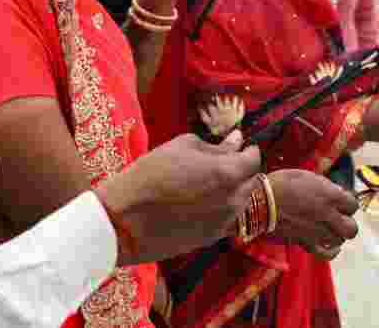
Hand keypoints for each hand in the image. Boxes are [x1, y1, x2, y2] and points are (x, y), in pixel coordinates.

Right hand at [96, 130, 260, 264]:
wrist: (125, 220)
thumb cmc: (149, 175)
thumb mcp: (181, 147)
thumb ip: (215, 145)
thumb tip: (236, 139)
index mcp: (227, 173)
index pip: (253, 159)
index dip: (248, 151)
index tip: (240, 147)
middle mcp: (232, 199)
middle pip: (252, 182)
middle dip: (242, 171)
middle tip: (224, 164)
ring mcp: (223, 222)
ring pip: (241, 202)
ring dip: (234, 191)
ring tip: (210, 184)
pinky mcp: (211, 238)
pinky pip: (227, 219)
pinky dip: (221, 209)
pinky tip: (201, 203)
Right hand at [268, 170, 358, 259]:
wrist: (260, 201)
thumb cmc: (281, 183)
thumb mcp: (306, 176)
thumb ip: (325, 186)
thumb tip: (336, 193)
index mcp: (330, 196)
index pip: (353, 205)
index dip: (347, 203)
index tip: (340, 202)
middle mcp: (328, 215)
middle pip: (351, 228)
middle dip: (347, 223)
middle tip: (337, 217)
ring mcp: (317, 232)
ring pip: (340, 240)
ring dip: (336, 234)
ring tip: (328, 228)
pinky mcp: (305, 243)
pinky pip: (326, 253)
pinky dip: (330, 251)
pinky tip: (327, 244)